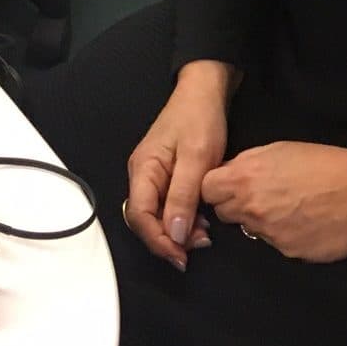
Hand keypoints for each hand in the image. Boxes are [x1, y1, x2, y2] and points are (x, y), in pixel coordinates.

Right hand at [124, 61, 235, 270]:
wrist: (207, 90)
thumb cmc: (200, 118)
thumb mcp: (197, 158)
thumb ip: (183, 196)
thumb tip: (174, 235)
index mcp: (143, 169)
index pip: (139, 216)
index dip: (158, 240)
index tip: (182, 255)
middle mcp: (142, 174)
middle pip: (146, 219)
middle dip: (170, 238)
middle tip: (201, 243)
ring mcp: (154, 175)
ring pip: (158, 215)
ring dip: (179, 230)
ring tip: (205, 232)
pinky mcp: (167, 175)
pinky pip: (168, 205)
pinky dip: (184, 217)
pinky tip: (202, 220)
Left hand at [200, 142, 346, 263]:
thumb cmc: (322, 162)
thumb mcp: (279, 149)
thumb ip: (247, 164)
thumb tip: (232, 176)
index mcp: (244, 179)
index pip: (205, 189)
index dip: (215, 186)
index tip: (226, 184)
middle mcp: (251, 210)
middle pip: (223, 213)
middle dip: (233, 204)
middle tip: (256, 195)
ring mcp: (269, 236)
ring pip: (249, 229)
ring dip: (258, 220)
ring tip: (285, 207)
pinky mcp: (288, 254)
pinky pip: (275, 244)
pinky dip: (282, 234)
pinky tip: (302, 222)